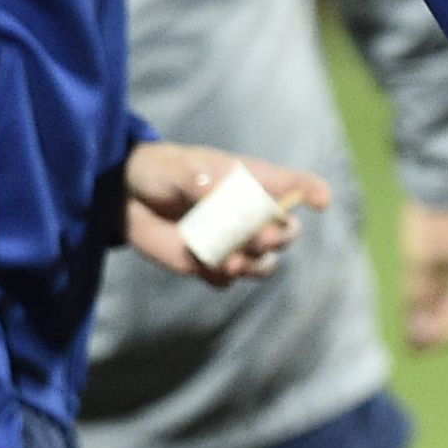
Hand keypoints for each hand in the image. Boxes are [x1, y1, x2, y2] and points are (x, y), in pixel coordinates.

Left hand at [121, 142, 330, 281]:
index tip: (320, 201)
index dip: (313, 192)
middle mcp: (250, 214)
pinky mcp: (212, 264)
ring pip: (264, 263)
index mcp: (252, 183)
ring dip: (254, 266)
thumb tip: (222, 195)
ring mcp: (234, 242)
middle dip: (279, 237)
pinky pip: (228, 279)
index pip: (296, 185)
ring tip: (230, 262)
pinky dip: (219, 276)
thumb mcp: (180, 168)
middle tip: (258, 238)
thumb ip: (203, 181)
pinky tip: (201, 263)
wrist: (127, 199)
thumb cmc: (161, 171)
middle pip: (287, 231)